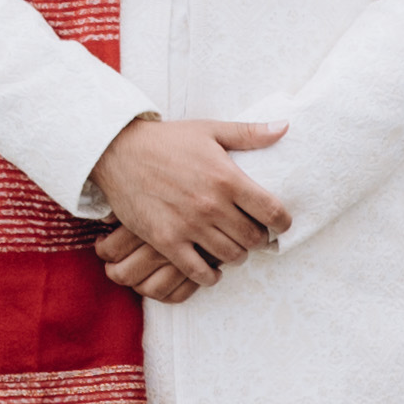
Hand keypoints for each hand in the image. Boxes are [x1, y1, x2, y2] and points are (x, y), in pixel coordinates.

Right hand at [85, 112, 289, 295]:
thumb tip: (285, 127)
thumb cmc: (167, 140)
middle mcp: (211, 204)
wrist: (119, 151)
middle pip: (254, 239)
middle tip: (254, 236)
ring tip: (233, 247)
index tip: (280, 225)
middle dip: (259, 240)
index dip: (283, 223)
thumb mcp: (210, 130)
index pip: (272, 212)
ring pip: (230, 256)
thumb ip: (249, 133)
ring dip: (237, 255)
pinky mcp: (166, 240)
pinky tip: (212, 269)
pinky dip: (211, 276)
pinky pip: (198, 272)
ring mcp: (188, 225)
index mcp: (227, 177)